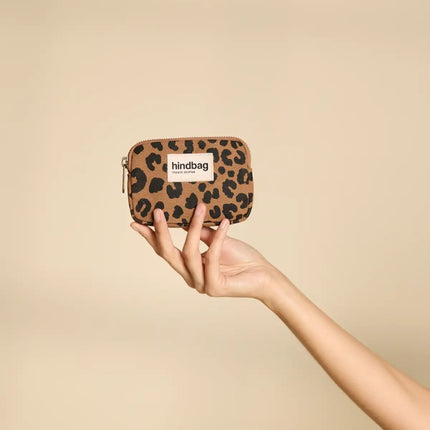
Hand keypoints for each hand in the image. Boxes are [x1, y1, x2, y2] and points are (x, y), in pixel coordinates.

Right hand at [130, 202, 281, 299]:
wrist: (264, 275)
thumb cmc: (242, 258)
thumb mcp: (217, 240)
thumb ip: (201, 232)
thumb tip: (185, 214)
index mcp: (189, 267)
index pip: (164, 251)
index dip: (150, 237)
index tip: (136, 221)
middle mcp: (191, 277)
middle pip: (168, 254)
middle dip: (161, 232)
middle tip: (157, 211)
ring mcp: (201, 284)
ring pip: (189, 254)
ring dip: (193, 228)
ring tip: (200, 207)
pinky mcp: (214, 287)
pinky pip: (211, 257)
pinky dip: (217, 238)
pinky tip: (225, 223)